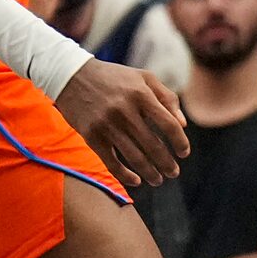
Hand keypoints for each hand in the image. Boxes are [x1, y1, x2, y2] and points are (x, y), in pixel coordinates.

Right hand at [55, 59, 188, 186]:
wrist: (72, 76)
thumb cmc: (115, 78)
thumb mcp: (145, 78)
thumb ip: (168, 98)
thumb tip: (183, 125)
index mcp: (141, 94)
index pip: (169, 124)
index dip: (180, 142)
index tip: (184, 153)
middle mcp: (124, 110)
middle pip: (153, 145)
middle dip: (167, 164)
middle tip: (174, 173)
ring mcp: (106, 125)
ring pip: (134, 157)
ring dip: (150, 173)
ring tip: (159, 180)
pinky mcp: (91, 136)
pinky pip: (111, 161)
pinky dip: (124, 175)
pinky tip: (136, 181)